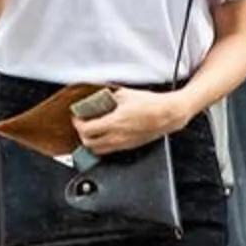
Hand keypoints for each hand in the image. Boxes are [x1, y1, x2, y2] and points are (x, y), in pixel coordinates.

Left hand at [72, 89, 188, 155]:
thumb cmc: (151, 104)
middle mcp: (117, 136)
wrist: (168, 114)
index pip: (86, 130)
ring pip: (99, 151)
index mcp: (114, 122)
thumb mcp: (124, 94)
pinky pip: (110, 150)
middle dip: (82, 135)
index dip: (78, 124)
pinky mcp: (130, 146)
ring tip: (91, 132)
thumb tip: (99, 99)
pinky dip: (103, 145)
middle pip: (89, 145)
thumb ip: (108, 98)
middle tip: (82, 125)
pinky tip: (105, 136)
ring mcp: (124, 144)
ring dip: (91, 143)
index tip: (77, 118)